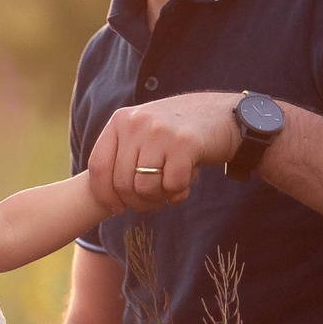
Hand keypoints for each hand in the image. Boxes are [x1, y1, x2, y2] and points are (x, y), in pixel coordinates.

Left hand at [86, 91, 243, 211]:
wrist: (224, 115)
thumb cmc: (179, 132)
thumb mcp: (144, 133)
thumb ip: (124, 155)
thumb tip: (107, 197)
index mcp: (120, 120)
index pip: (98, 165)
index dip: (105, 194)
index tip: (117, 208)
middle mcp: (136, 122)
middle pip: (121, 182)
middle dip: (137, 202)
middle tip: (154, 201)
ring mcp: (160, 132)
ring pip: (144, 187)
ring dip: (159, 197)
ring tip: (171, 187)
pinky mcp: (184, 144)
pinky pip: (172, 185)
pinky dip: (179, 191)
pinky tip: (187, 181)